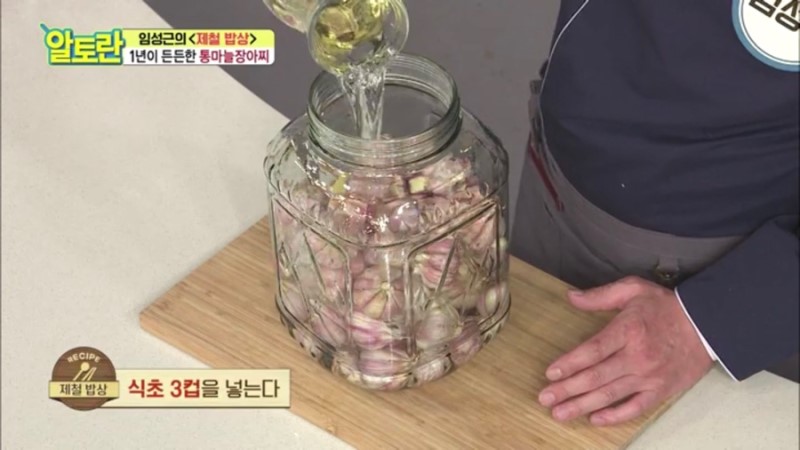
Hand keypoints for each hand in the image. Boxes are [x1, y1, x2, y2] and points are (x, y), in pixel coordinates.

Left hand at [538, 276, 713, 425]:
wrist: (708, 325)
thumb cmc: (666, 306)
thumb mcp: (633, 289)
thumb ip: (600, 295)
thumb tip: (571, 297)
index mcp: (628, 330)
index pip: (592, 351)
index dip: (569, 363)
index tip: (550, 373)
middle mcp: (637, 356)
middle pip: (596, 377)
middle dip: (567, 389)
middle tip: (545, 398)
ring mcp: (649, 377)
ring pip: (610, 395)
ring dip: (582, 406)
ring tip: (560, 413)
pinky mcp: (661, 390)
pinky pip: (635, 408)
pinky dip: (615, 416)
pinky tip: (595, 420)